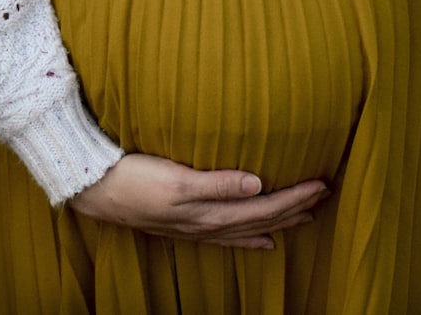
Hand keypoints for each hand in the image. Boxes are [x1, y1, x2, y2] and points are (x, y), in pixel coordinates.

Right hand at [67, 153, 329, 248]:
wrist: (95, 190)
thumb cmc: (133, 179)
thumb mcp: (176, 178)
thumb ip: (217, 183)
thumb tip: (258, 184)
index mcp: (209, 212)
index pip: (263, 207)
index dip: (294, 198)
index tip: (321, 184)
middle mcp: (207, 224)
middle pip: (261, 219)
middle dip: (294, 209)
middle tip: (325, 195)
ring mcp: (196, 227)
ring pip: (248, 228)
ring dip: (278, 222)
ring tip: (306, 216)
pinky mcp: (185, 224)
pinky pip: (227, 237)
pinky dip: (249, 239)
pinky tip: (263, 242)